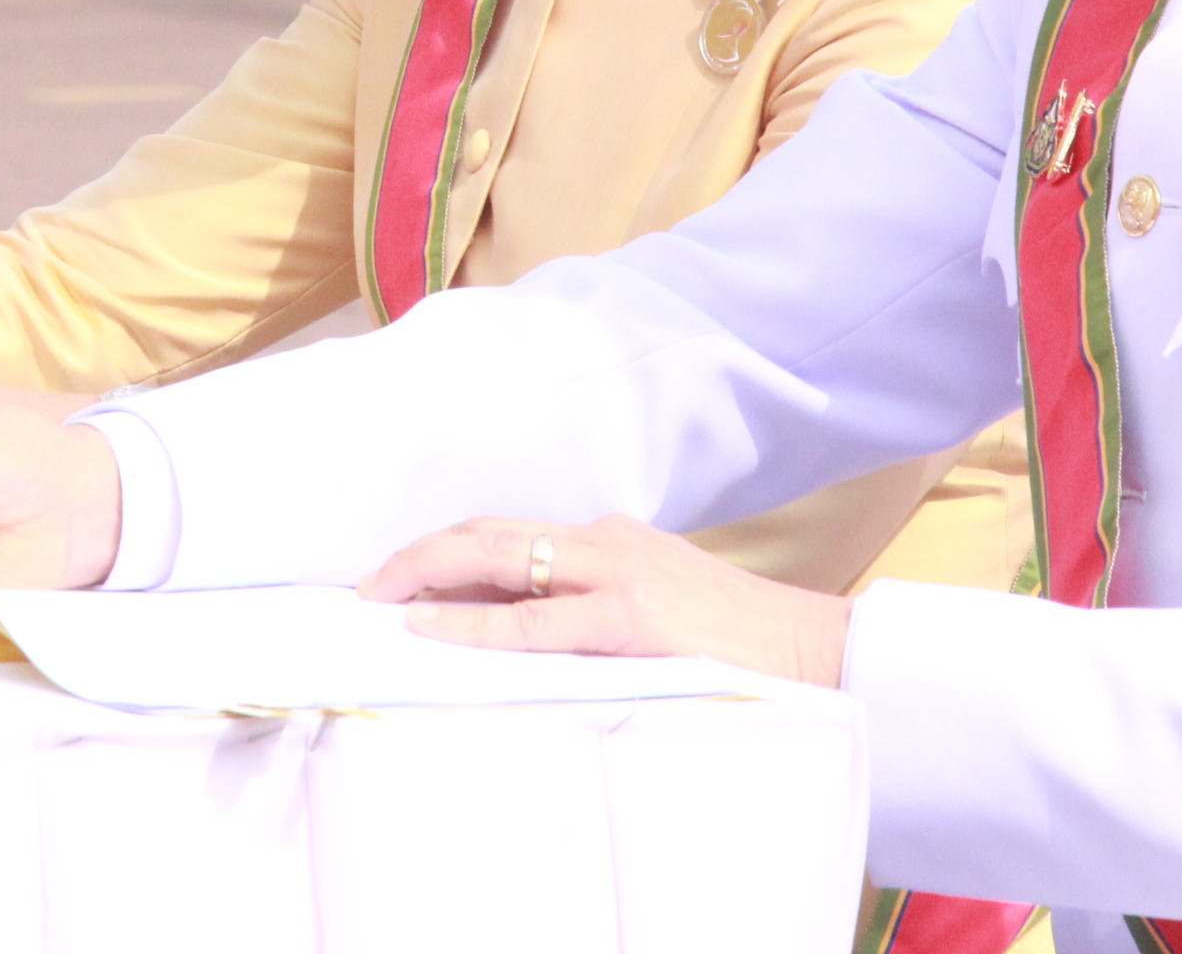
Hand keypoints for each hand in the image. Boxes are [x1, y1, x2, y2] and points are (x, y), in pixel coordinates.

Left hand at [362, 513, 855, 688]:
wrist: (814, 649)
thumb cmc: (737, 642)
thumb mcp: (658, 607)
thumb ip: (595, 609)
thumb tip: (522, 634)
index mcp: (611, 539)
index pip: (511, 534)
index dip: (447, 551)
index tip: (399, 576)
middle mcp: (606, 542)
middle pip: (489, 533)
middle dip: (420, 556)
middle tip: (367, 586)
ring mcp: (617, 575)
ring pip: (499, 559)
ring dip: (429, 575)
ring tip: (381, 598)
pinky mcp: (630, 619)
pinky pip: (533, 622)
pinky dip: (474, 624)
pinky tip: (433, 630)